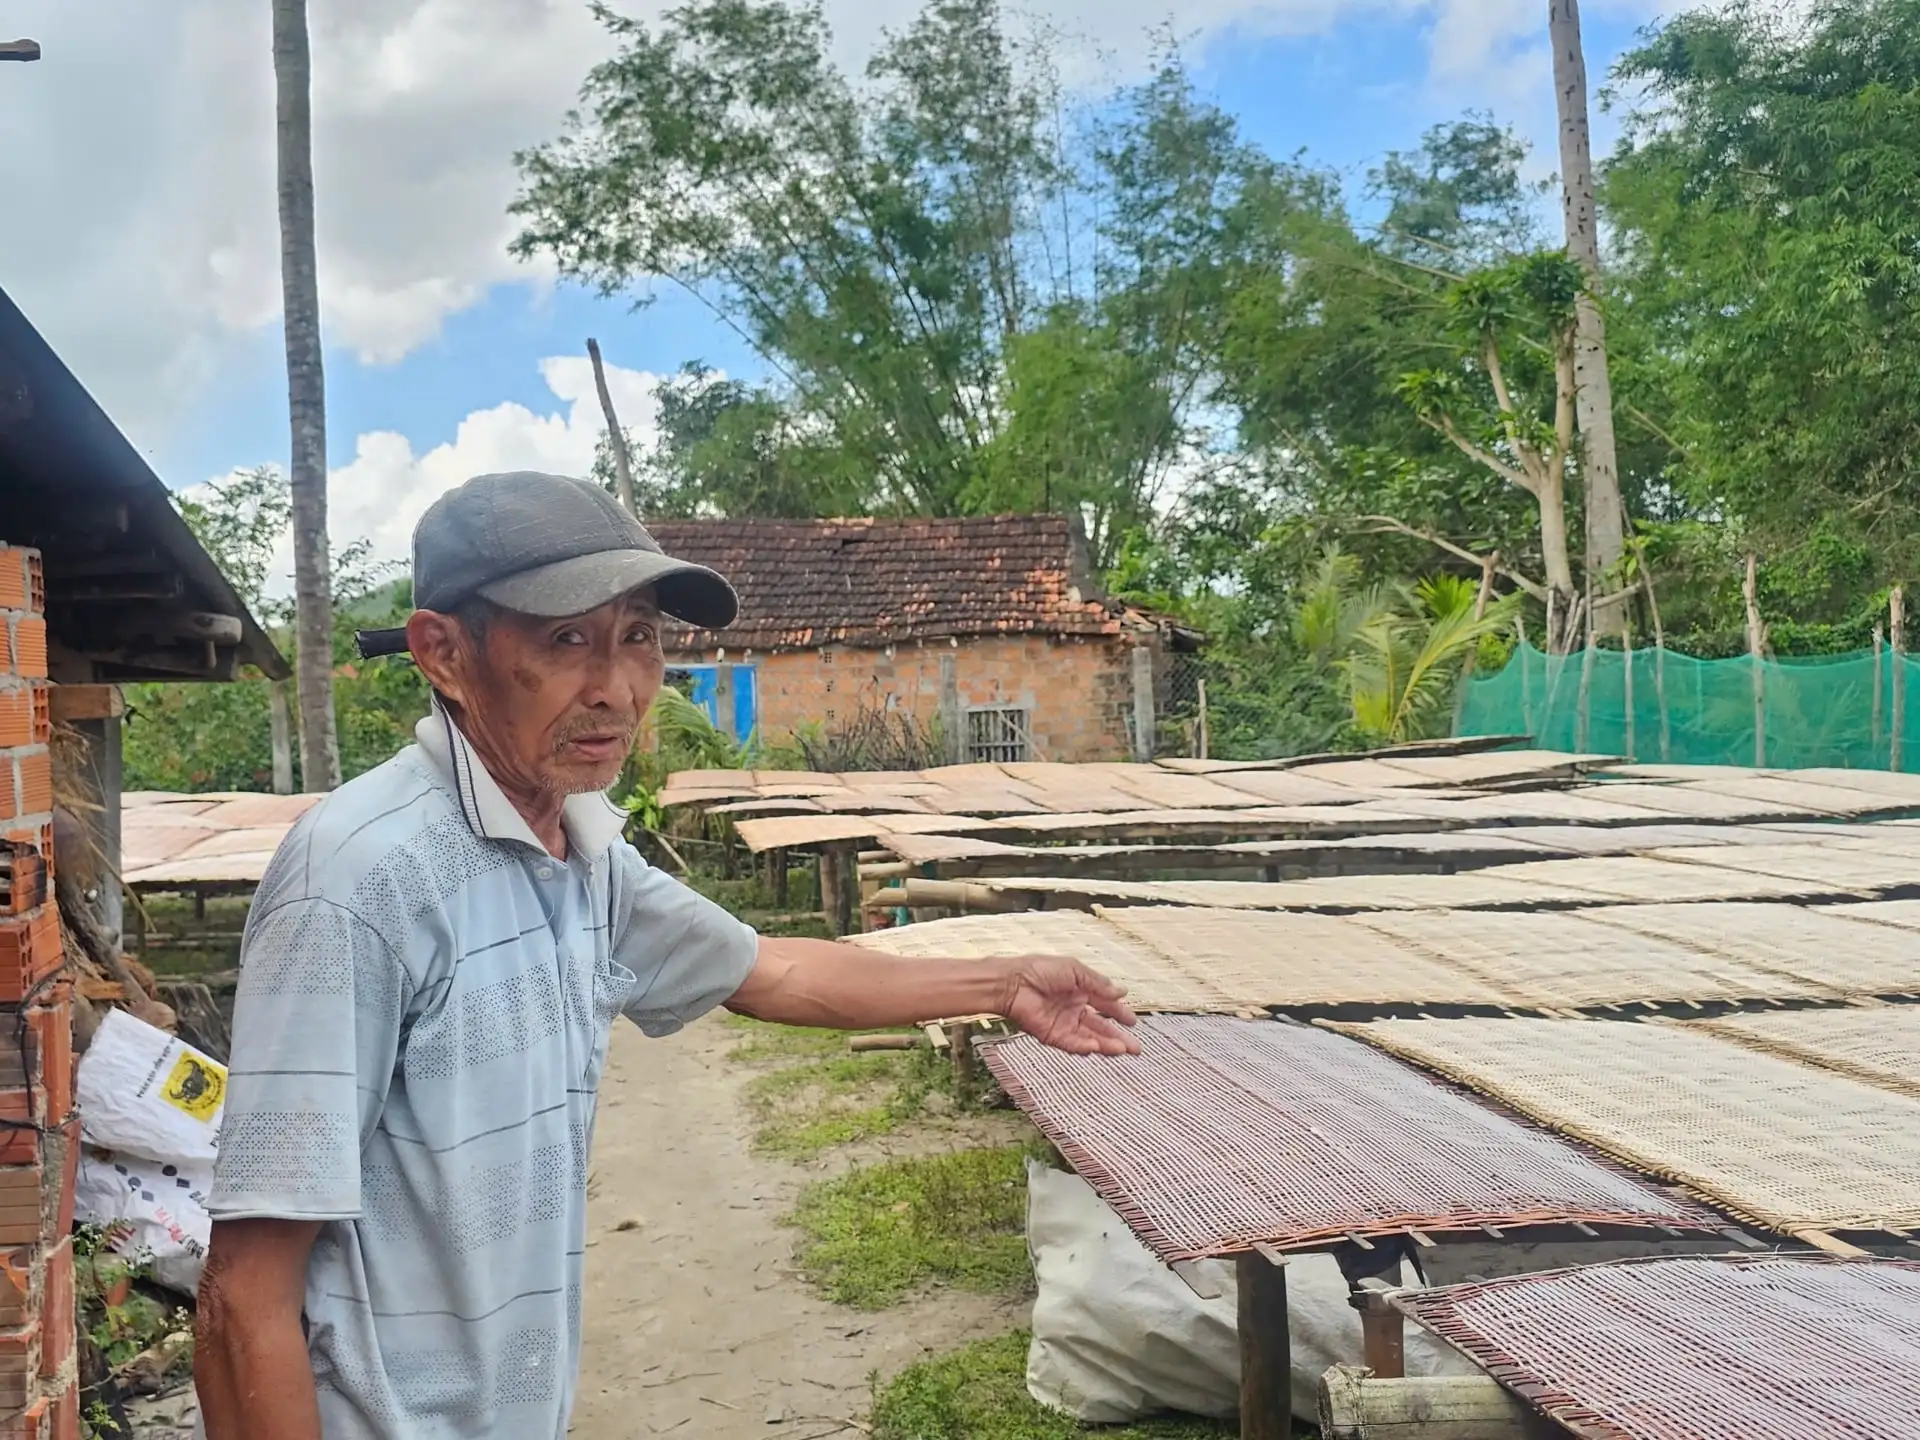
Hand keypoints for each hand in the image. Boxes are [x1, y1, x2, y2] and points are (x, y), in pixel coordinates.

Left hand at [999, 956, 1139, 1055]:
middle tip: (1136, 1048)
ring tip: (1124, 1049)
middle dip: (1118, 1037)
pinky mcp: (1052, 1035)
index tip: (1133, 1022)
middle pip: (1101, 1027)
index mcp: (1080, 991)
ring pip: (1090, 1038)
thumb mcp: (1075, 970)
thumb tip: (1122, 991)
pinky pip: (1073, 1044)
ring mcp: (1064, 1023)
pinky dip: (1086, 1046)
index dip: (1119, 1013)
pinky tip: (1098, 1047)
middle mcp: (1073, 1009)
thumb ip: (1098, 984)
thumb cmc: (1040, 970)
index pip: (1104, 1005)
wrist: (1014, 982)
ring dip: (1107, 1044)